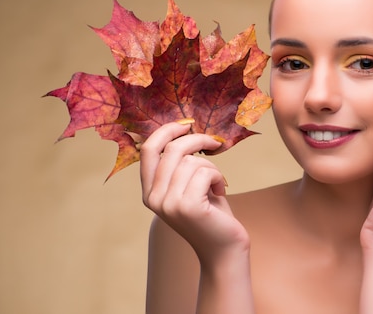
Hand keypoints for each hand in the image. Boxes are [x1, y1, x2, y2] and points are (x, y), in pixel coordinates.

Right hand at [140, 122, 249, 262]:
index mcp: (149, 192)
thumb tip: (185, 131)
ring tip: (217, 184)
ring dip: (212, 167)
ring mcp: (168, 203)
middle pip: (173, 149)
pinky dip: (219, 177)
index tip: (187, 124)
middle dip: (199, 141)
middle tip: (216, 144)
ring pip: (193, 161)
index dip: (167, 130)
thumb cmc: (211, 213)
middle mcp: (153, 198)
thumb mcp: (190, 185)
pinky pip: (206, 172)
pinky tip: (220, 192)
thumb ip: (180, 164)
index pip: (148, 149)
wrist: (224, 248)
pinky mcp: (187, 206)